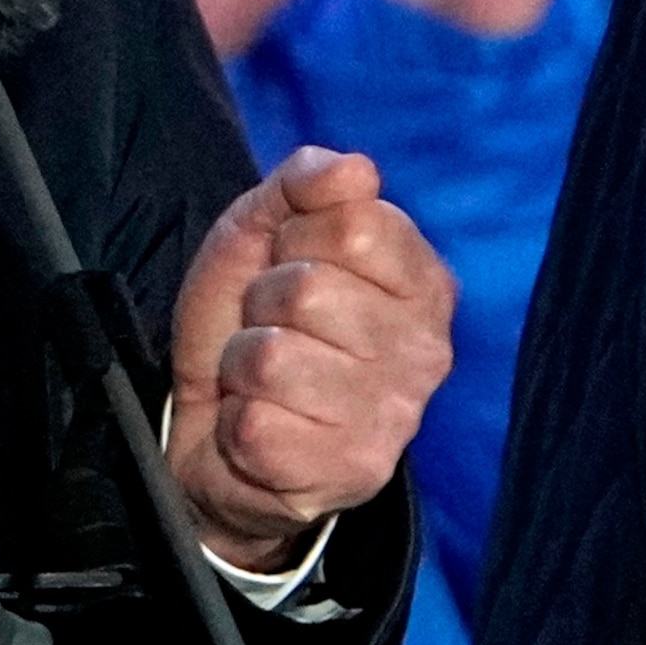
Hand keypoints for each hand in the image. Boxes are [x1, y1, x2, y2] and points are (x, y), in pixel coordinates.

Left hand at [169, 148, 454, 569]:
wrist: (218, 431)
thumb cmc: (254, 321)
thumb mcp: (263, 234)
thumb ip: (305, 183)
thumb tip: (356, 168)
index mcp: (423, 284)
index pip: (355, 224)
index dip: (294, 236)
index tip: (288, 263)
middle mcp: (427, 353)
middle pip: (308, 291)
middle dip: (261, 302)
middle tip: (270, 328)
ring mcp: (393, 420)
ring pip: (273, 358)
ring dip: (243, 363)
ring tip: (261, 379)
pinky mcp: (348, 476)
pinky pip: (257, 423)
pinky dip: (238, 420)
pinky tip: (262, 426)